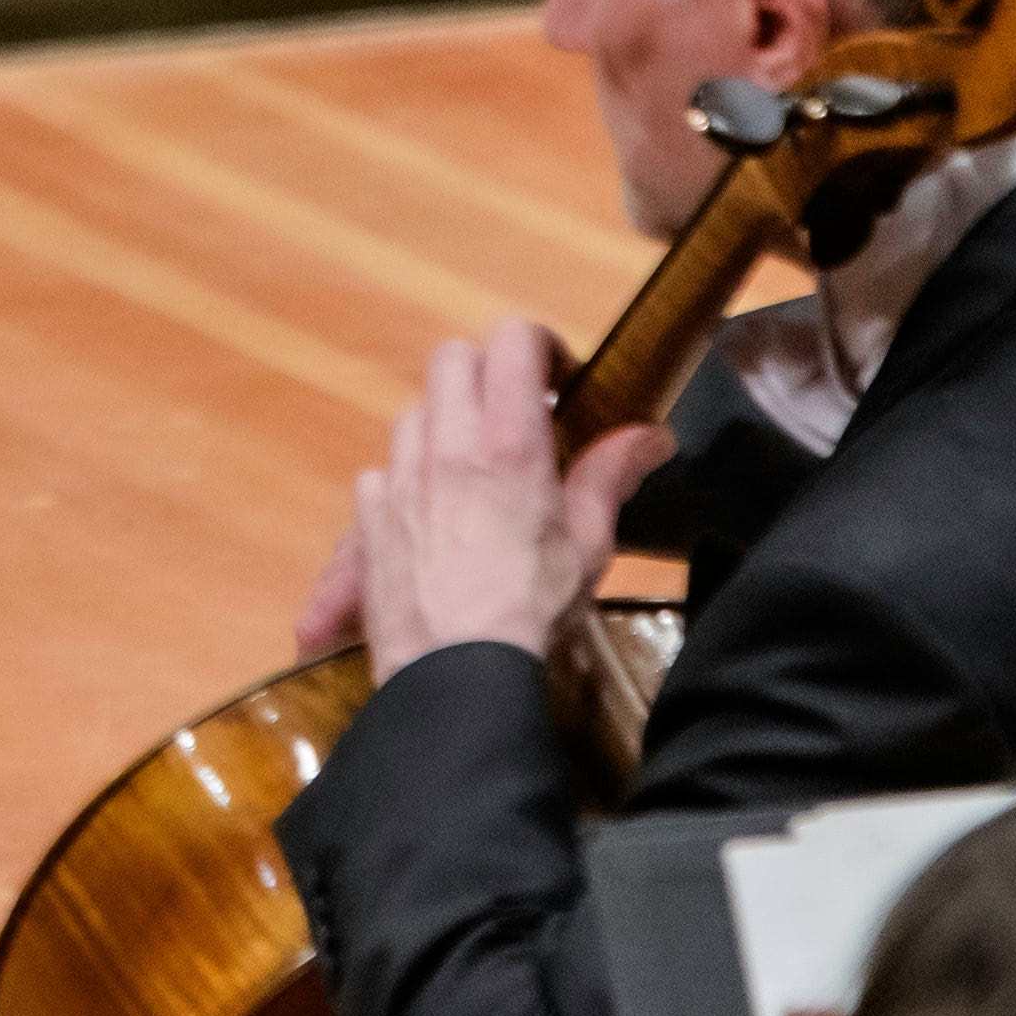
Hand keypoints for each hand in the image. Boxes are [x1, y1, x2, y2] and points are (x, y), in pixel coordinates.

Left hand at [338, 316, 660, 674]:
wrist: (456, 675)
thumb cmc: (533, 609)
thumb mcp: (589, 543)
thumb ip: (610, 477)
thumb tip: (648, 435)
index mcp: (508, 440)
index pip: (513, 340)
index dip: (539, 348)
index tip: (560, 382)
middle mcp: (445, 443)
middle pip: (452, 360)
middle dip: (486, 376)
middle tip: (518, 421)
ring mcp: (398, 477)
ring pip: (413, 415)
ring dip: (444, 429)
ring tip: (474, 474)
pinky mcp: (367, 518)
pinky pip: (380, 475)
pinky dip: (404, 485)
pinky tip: (429, 522)